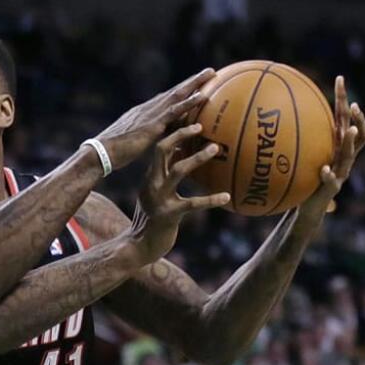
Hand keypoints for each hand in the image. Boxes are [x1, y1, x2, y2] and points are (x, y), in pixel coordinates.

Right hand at [92, 68, 216, 170]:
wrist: (100, 154)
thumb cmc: (112, 153)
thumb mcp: (132, 143)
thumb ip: (144, 138)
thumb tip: (152, 142)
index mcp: (143, 114)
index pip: (166, 99)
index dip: (181, 91)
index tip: (195, 84)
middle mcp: (148, 109)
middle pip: (174, 92)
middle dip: (191, 81)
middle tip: (210, 72)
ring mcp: (150, 115)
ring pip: (177, 95)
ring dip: (194, 84)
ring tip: (210, 74)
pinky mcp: (152, 125)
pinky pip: (174, 111)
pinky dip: (189, 102)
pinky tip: (202, 96)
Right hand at [128, 123, 230, 264]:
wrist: (138, 247)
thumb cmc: (153, 220)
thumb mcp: (156, 194)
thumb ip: (166, 174)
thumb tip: (180, 152)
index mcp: (149, 176)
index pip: (158, 147)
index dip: (173, 131)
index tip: (191, 117)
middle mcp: (151, 183)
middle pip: (162, 150)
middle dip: (180, 135)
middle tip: (201, 125)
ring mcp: (159, 198)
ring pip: (178, 170)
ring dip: (197, 157)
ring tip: (216, 148)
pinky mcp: (168, 214)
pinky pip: (193, 203)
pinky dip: (210, 199)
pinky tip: (226, 196)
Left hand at [299, 75, 364, 220]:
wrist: (306, 208)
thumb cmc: (301, 178)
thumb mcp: (298, 154)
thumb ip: (290, 138)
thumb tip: (266, 113)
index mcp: (336, 146)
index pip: (345, 118)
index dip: (344, 99)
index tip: (339, 78)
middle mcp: (343, 157)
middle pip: (357, 133)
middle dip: (356, 117)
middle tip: (352, 104)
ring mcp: (341, 173)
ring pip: (351, 155)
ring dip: (350, 142)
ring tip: (351, 132)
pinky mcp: (332, 190)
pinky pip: (332, 181)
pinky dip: (328, 174)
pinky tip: (323, 169)